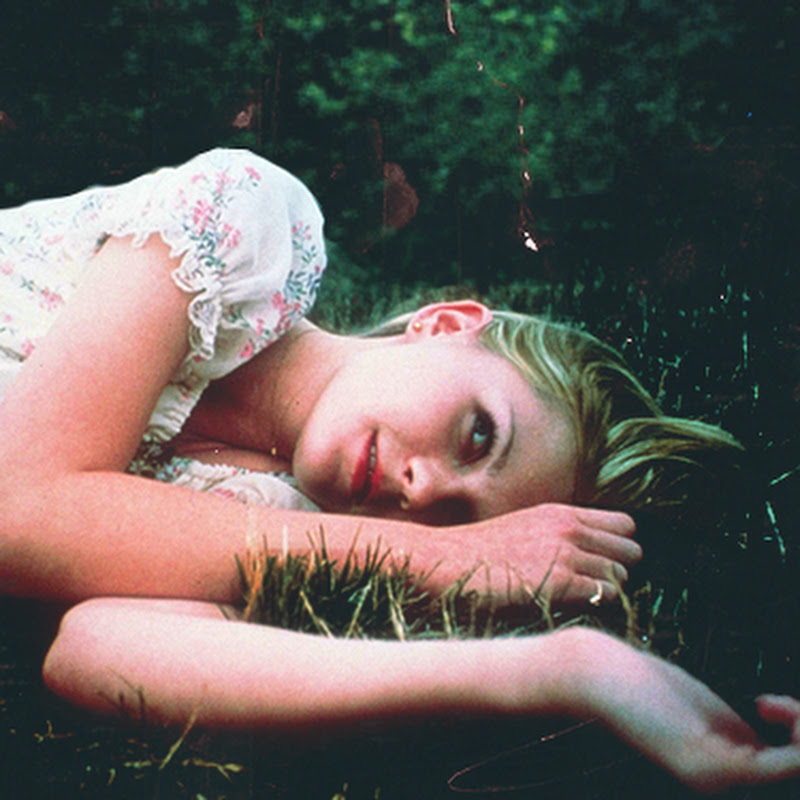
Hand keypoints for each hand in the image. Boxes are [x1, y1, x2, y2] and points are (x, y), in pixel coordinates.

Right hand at [434, 503, 640, 606]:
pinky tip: (573, 606)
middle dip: (620, 568)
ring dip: (608, 589)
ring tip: (581, 598)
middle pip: (631, 549)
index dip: (619, 545)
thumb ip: (559, 534)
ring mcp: (564, 553)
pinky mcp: (558, 581)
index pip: (625, 524)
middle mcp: (569, 528)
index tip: (602, 561)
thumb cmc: (482, 551)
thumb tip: (590, 553)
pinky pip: (604, 594)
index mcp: (562, 512)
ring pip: (622, 575)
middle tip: (596, 583)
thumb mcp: (526, 527)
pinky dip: (596, 603)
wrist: (445, 559)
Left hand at [578, 632, 799, 793]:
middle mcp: (719, 785)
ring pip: (798, 771)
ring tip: (775, 704)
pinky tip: (771, 704)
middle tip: (772, 703)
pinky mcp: (711, 764)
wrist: (593, 675)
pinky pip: (787, 766)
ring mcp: (716, 779)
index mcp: (717, 772)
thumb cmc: (641, 682)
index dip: (796, 735)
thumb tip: (776, 740)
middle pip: (791, 774)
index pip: (781, 769)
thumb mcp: (702, 708)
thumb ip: (736, 731)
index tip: (767, 702)